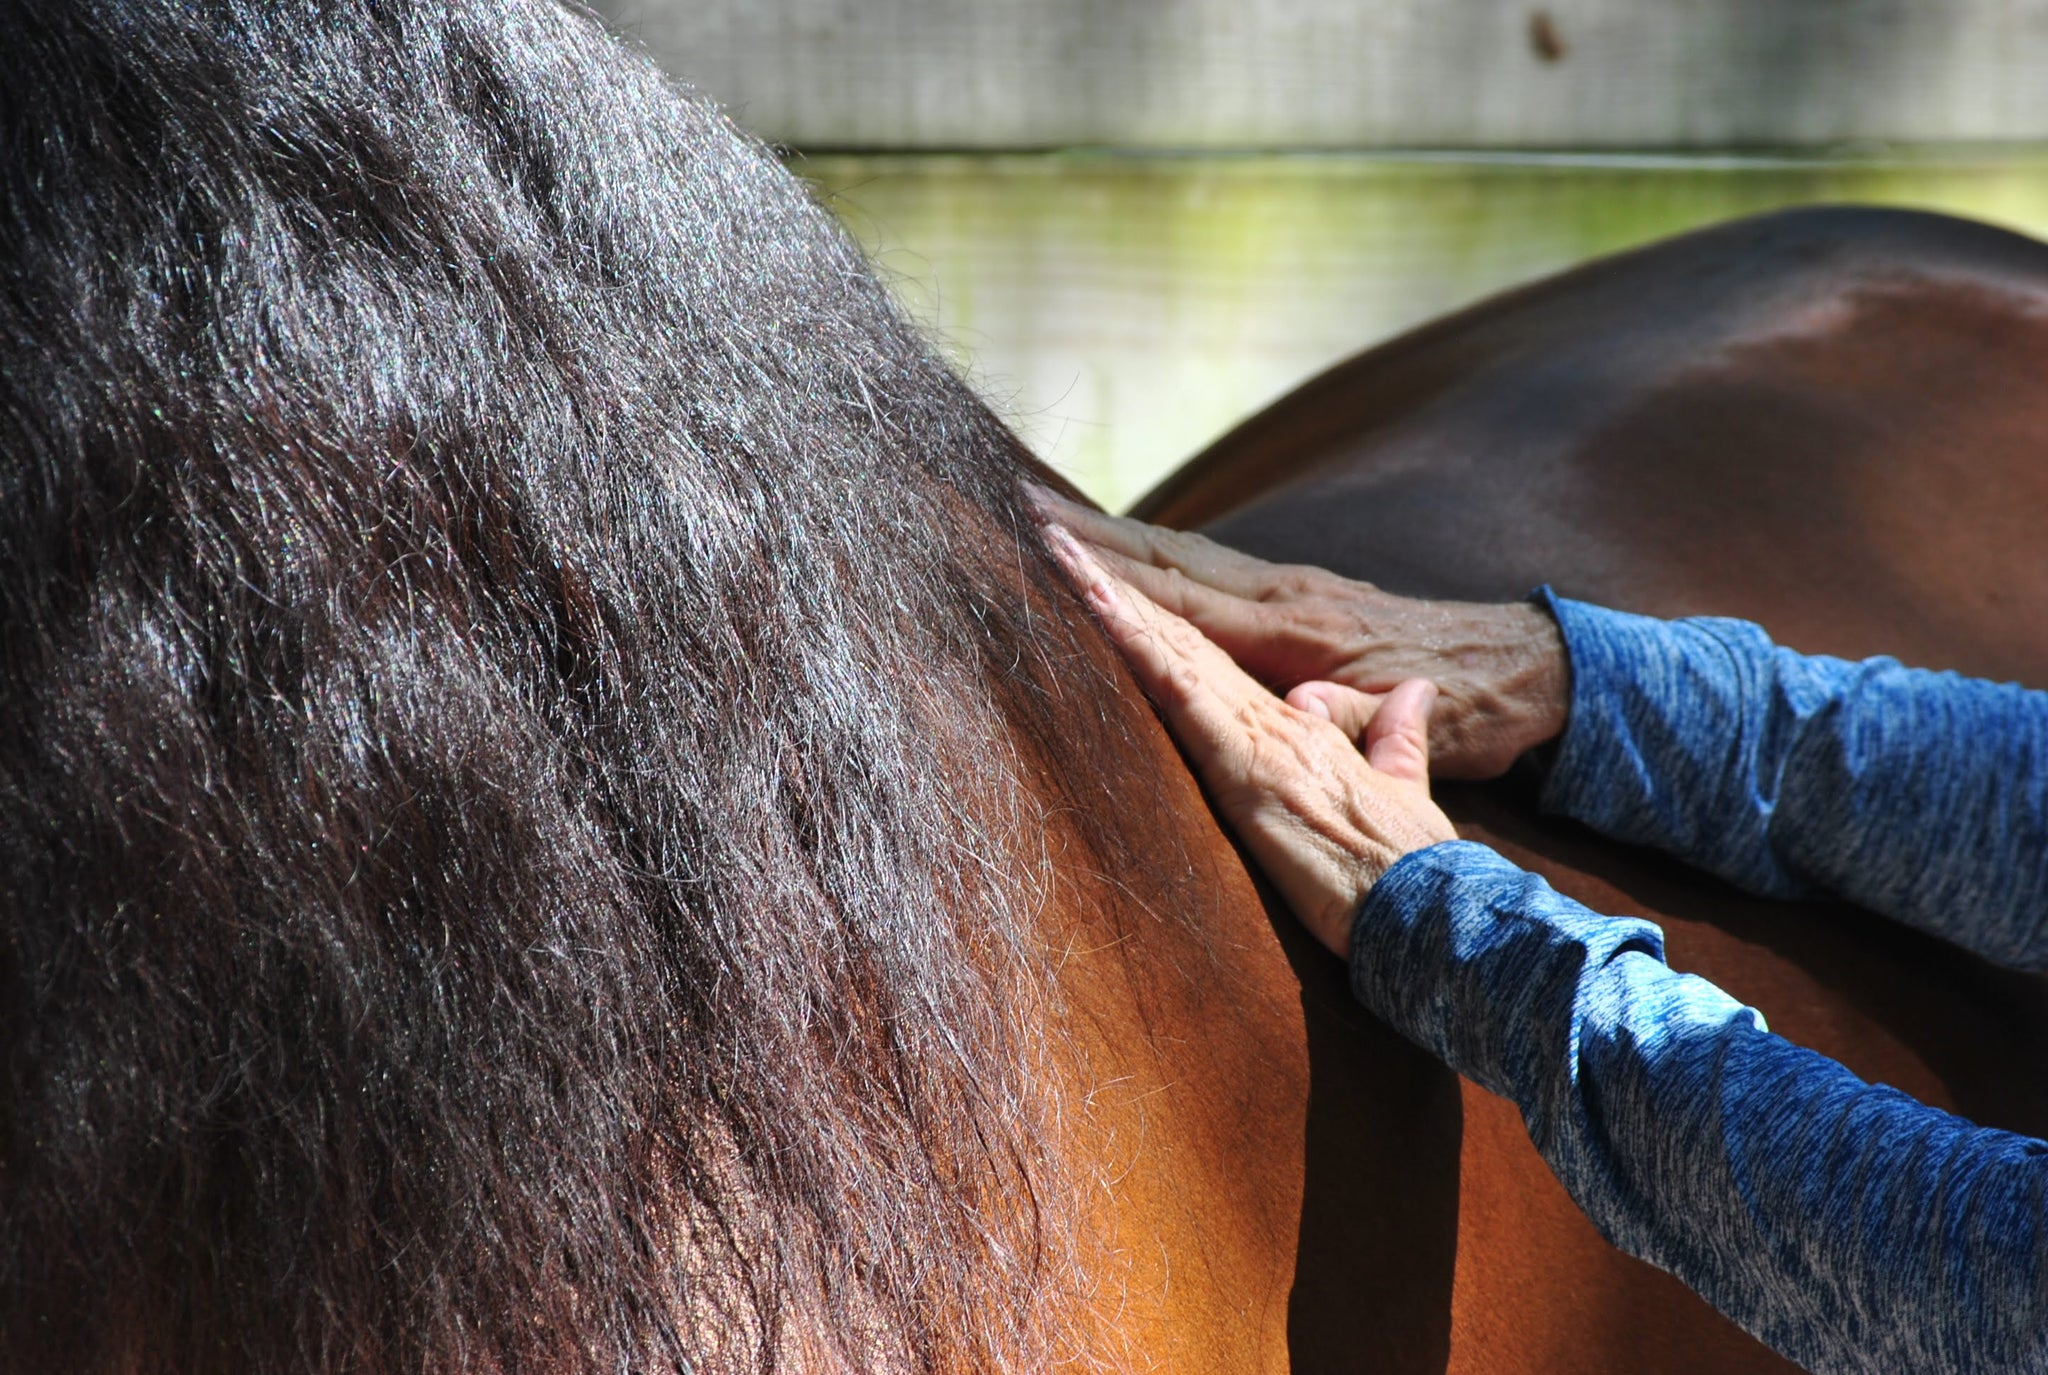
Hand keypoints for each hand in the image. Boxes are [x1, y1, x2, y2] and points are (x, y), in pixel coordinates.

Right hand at [1030, 487, 1569, 778]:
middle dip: (1090, 534)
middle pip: (1168, 558)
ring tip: (1047, 512)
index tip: (1049, 550)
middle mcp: (1286, 596)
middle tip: (1017, 502)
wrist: (1525, 669)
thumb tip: (1303, 702)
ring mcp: (1290, 587)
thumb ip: (1354, 717)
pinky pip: (1207, 566)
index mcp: (1301, 631)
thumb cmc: (1473, 708)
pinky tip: (1126, 548)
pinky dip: (1155, 551)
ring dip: (1113, 532)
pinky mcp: (1298, 592)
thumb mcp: (1419, 726)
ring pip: (1182, 552)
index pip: (1185, 600)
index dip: (1115, 580)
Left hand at [1045, 525, 1456, 956]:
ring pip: (1171, 644)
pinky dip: (1136, 644)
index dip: (1158, 607)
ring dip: (1110, 593)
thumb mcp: (1404, 787)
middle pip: (1180, 629)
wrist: (1436, 901)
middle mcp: (1276, 708)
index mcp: (1301, 716)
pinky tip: (1095, 606)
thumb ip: (1395, 739)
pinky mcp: (1247, 765)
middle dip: (1114, 577)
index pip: (1212, 647)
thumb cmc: (1414, 861)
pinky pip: (1178, 690)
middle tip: (1048, 526)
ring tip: (1053, 543)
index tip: (1102, 566)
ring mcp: (1259, 731)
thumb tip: (1407, 698)